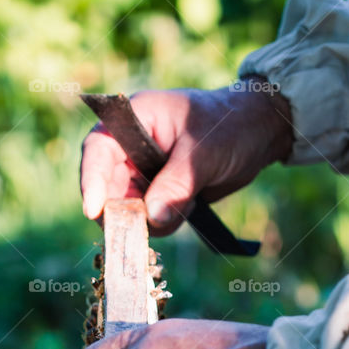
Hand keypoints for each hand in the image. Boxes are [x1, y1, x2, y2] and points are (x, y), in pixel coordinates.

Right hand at [80, 85, 292, 235]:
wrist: (256, 135)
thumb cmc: (230, 126)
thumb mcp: (204, 153)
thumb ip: (177, 184)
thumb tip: (152, 217)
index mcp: (134, 118)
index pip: (98, 148)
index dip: (92, 179)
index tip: (94, 210)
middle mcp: (131, 146)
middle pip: (106, 186)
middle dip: (121, 211)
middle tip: (142, 230)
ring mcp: (141, 171)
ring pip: (124, 208)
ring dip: (147, 221)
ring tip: (183, 207)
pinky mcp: (155, 192)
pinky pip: (145, 218)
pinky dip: (161, 224)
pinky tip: (187, 209)